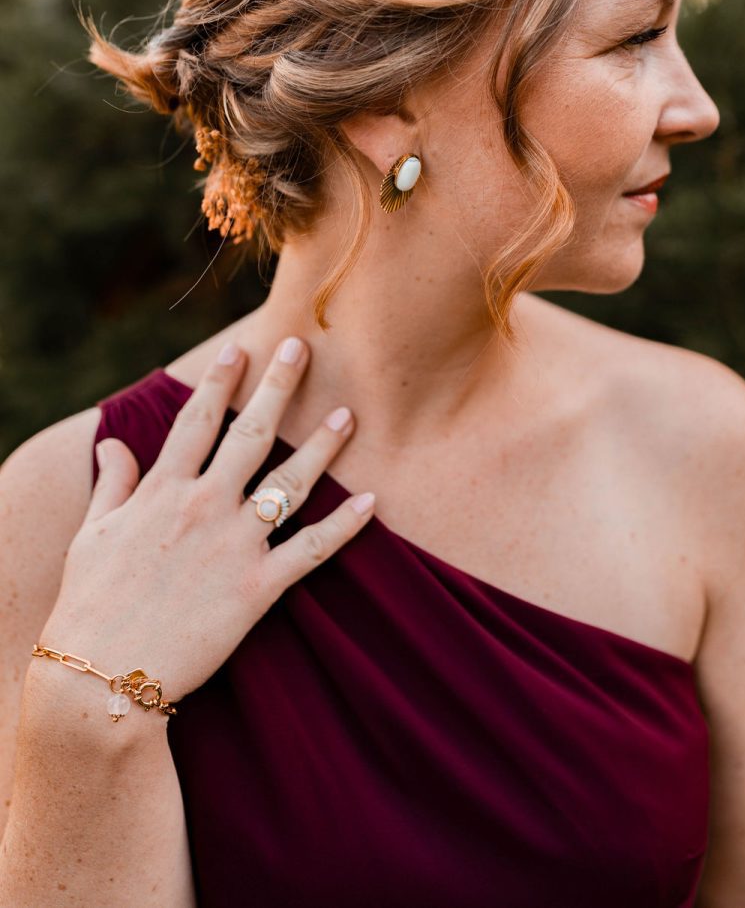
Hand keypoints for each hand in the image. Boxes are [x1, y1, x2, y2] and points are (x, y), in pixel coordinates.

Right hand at [38, 338, 374, 703]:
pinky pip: (311, 550)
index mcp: (162, 491)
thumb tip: (113, 443)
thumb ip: (112, 485)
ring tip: (347, 417)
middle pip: (249, 434)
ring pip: (289, 483)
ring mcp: (234, 546)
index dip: (220, 380)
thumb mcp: (92, 536)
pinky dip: (345, 527)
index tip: (239, 348)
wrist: (103, 676)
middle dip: (277, 387)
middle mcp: (203, 507)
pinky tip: (372, 503)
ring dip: (322, 447)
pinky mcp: (257, 589)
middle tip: (301, 348)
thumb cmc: (91, 605)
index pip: (197, 420)